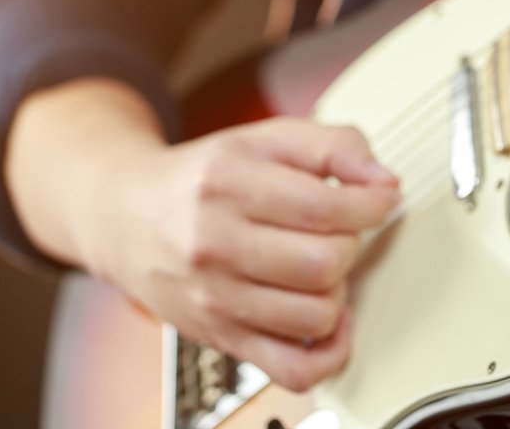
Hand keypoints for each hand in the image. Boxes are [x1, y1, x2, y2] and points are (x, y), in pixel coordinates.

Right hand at [84, 117, 399, 391]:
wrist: (125, 216)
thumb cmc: (201, 179)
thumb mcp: (263, 139)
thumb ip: (331, 145)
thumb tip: (383, 180)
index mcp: (227, 183)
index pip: (326, 207)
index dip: (372, 204)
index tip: (379, 199)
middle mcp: (214, 243)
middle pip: (324, 263)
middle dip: (349, 244)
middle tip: (337, 231)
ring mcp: (215, 298)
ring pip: (315, 315)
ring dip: (337, 290)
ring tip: (320, 268)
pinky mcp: (220, 339)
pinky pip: (295, 369)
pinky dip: (329, 351)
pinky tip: (325, 319)